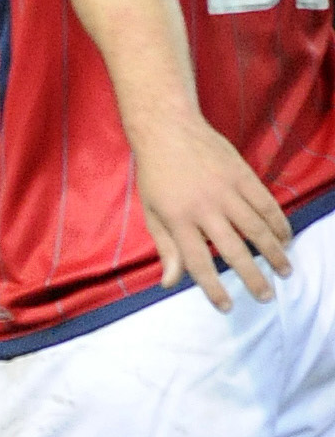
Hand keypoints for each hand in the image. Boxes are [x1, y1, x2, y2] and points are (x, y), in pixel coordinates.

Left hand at [131, 111, 291, 308]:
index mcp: (177, 220)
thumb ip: (165, 248)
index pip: (197, 262)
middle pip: (233, 250)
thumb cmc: (155, 174)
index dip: (212, 288)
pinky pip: (266, 204)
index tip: (226, 306)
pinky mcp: (243, 175)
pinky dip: (279, 223)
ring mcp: (226, 191)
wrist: (168, 130)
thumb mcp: (151, 212)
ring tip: (284, 271)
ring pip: (257, 229)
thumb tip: (170, 283)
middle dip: (252, 277)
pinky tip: (285, 238)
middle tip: (266, 296)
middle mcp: (204, 208)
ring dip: (274, 252)